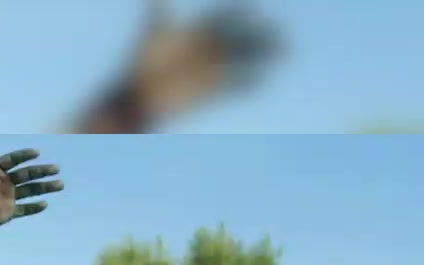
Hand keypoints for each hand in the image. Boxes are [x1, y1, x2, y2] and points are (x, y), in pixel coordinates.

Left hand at [0, 139, 62, 237]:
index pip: (12, 160)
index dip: (23, 156)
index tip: (36, 152)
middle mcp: (3, 183)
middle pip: (25, 174)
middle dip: (41, 171)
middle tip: (55, 168)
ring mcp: (6, 198)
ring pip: (29, 191)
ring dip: (44, 187)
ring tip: (59, 184)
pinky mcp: (7, 214)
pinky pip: (24, 209)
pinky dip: (34, 208)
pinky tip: (44, 204)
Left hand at [124, 0, 279, 120]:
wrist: (140, 95)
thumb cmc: (145, 61)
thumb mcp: (154, 32)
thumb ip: (158, 9)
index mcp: (199, 31)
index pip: (226, 17)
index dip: (240, 12)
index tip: (251, 9)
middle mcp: (211, 47)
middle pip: (242, 36)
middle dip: (260, 34)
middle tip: (276, 32)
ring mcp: (214, 67)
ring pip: (246, 57)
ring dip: (264, 55)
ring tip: (284, 51)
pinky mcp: (214, 87)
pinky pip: (239, 84)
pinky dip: (250, 83)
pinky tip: (261, 80)